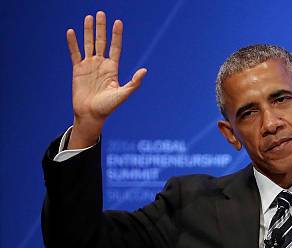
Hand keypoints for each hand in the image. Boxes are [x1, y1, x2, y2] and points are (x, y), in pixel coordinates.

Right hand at [66, 11, 146, 148]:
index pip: (115, 47)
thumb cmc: (108, 107)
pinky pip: (75, 53)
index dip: (116, 35)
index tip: (118, 22)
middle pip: (101, 42)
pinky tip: (71, 32)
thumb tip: (145, 70)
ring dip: (87, 31)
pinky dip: (72, 43)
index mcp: (112, 68)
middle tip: (101, 13)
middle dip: (101, 28)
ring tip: (88, 17)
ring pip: (88, 44)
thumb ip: (134, 83)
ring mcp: (89, 66)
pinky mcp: (77, 70)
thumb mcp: (123, 94)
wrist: (91, 115)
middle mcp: (101, 64)